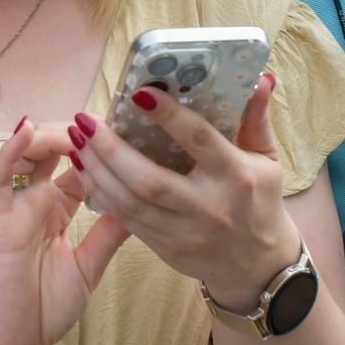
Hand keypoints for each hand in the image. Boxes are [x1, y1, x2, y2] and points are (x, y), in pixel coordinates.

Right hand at [0, 118, 129, 344]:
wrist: (9, 343)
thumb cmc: (43, 308)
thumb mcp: (88, 267)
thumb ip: (108, 235)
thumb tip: (141, 204)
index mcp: (60, 210)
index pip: (81, 166)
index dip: (100, 147)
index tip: (126, 130)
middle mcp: (38, 201)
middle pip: (55, 150)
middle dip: (78, 132)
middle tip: (105, 122)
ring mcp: (17, 207)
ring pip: (27, 154)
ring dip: (48, 134)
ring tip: (75, 126)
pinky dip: (9, 152)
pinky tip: (26, 130)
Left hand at [67, 73, 301, 311]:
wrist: (259, 266)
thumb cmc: (260, 201)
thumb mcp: (267, 159)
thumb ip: (256, 118)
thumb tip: (260, 78)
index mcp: (235, 176)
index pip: (198, 140)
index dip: (168, 116)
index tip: (138, 93)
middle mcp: (208, 206)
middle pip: (150, 179)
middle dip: (110, 149)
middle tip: (84, 121)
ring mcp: (185, 232)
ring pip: (130, 202)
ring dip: (97, 170)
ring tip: (76, 141)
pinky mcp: (166, 249)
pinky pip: (126, 220)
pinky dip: (101, 194)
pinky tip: (85, 171)